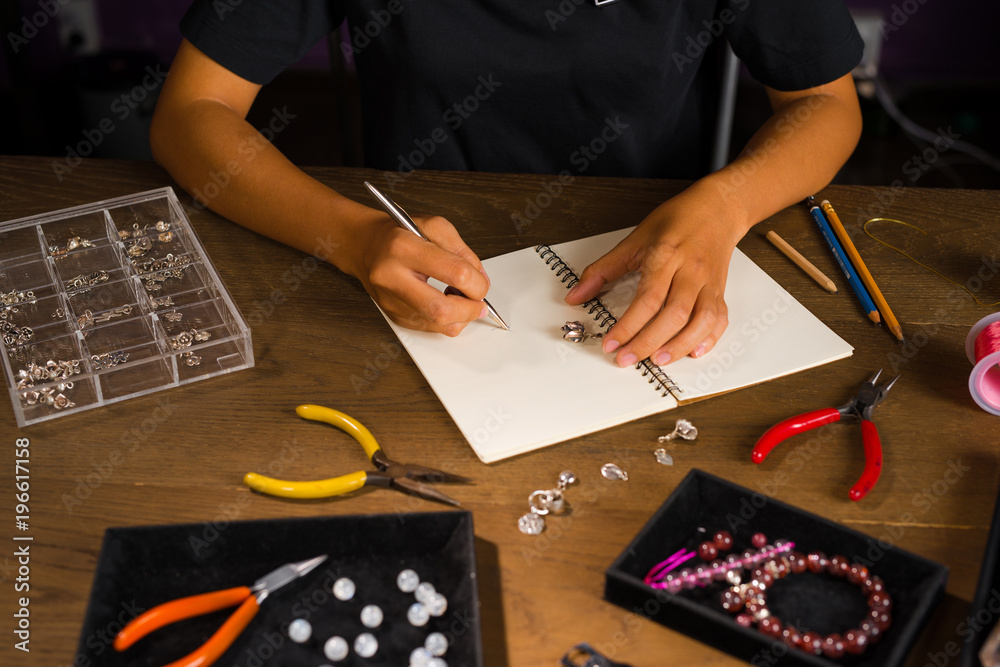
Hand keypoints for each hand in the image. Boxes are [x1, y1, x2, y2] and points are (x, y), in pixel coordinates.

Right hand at [351, 212, 490, 335]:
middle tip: (479, 301)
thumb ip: (462, 251)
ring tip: (461, 298)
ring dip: (461, 316)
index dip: (478, 282)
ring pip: (439, 325)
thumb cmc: (399, 234)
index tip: (482, 282)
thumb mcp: (434, 226)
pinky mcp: (394, 316)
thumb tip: (480, 279)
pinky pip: (431, 328)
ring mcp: (391, 301)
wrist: (365, 246)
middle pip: (442, 310)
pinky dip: (448, 319)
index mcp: (403, 248)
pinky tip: (447, 302)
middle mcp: (392, 278)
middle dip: (471, 309)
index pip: (455, 274)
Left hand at [565, 187, 745, 366]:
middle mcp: (690, 271)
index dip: (627, 327)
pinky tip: (692, 352)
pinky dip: (708, 339)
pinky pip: (719, 319)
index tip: (610, 344)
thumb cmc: (677, 220)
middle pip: (673, 315)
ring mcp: (709, 282)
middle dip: (648, 342)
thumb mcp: (635, 239)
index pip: (646, 299)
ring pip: (701, 320)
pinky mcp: (720, 290)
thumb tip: (575, 296)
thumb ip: (603, 270)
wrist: (717, 208)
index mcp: (666, 256)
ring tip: (657, 361)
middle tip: (627, 359)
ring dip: (680, 346)